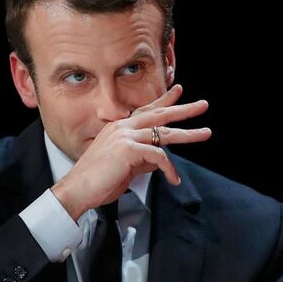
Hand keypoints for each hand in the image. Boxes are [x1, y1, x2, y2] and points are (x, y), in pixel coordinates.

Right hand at [51, 84, 210, 219]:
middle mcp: (123, 127)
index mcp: (121, 127)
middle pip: (160, 114)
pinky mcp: (129, 149)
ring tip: (205, 133)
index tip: (179, 91)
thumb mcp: (126, 166)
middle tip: (203, 105)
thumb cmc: (99, 180)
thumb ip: (143, 159)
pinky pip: (159, 156)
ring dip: (188, 134)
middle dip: (183, 109)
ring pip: (164, 133)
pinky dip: (169, 169)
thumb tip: (160, 160)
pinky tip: (173, 179)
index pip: (146, 109)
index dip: (164, 100)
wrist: (77, 190)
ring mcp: (126, 136)